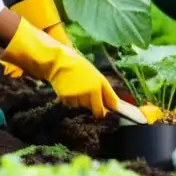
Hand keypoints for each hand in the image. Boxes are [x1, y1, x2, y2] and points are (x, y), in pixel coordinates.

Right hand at [0, 19, 118, 118]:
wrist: (60, 62)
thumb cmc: (81, 68)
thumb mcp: (97, 76)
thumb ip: (105, 92)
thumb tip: (114, 106)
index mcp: (98, 87)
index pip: (102, 109)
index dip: (103, 112)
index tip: (103, 113)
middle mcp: (88, 94)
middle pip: (92, 109)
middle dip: (91, 104)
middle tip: (86, 91)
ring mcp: (76, 97)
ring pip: (81, 106)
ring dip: (80, 100)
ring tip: (76, 85)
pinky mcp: (65, 99)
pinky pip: (70, 104)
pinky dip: (70, 99)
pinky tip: (68, 88)